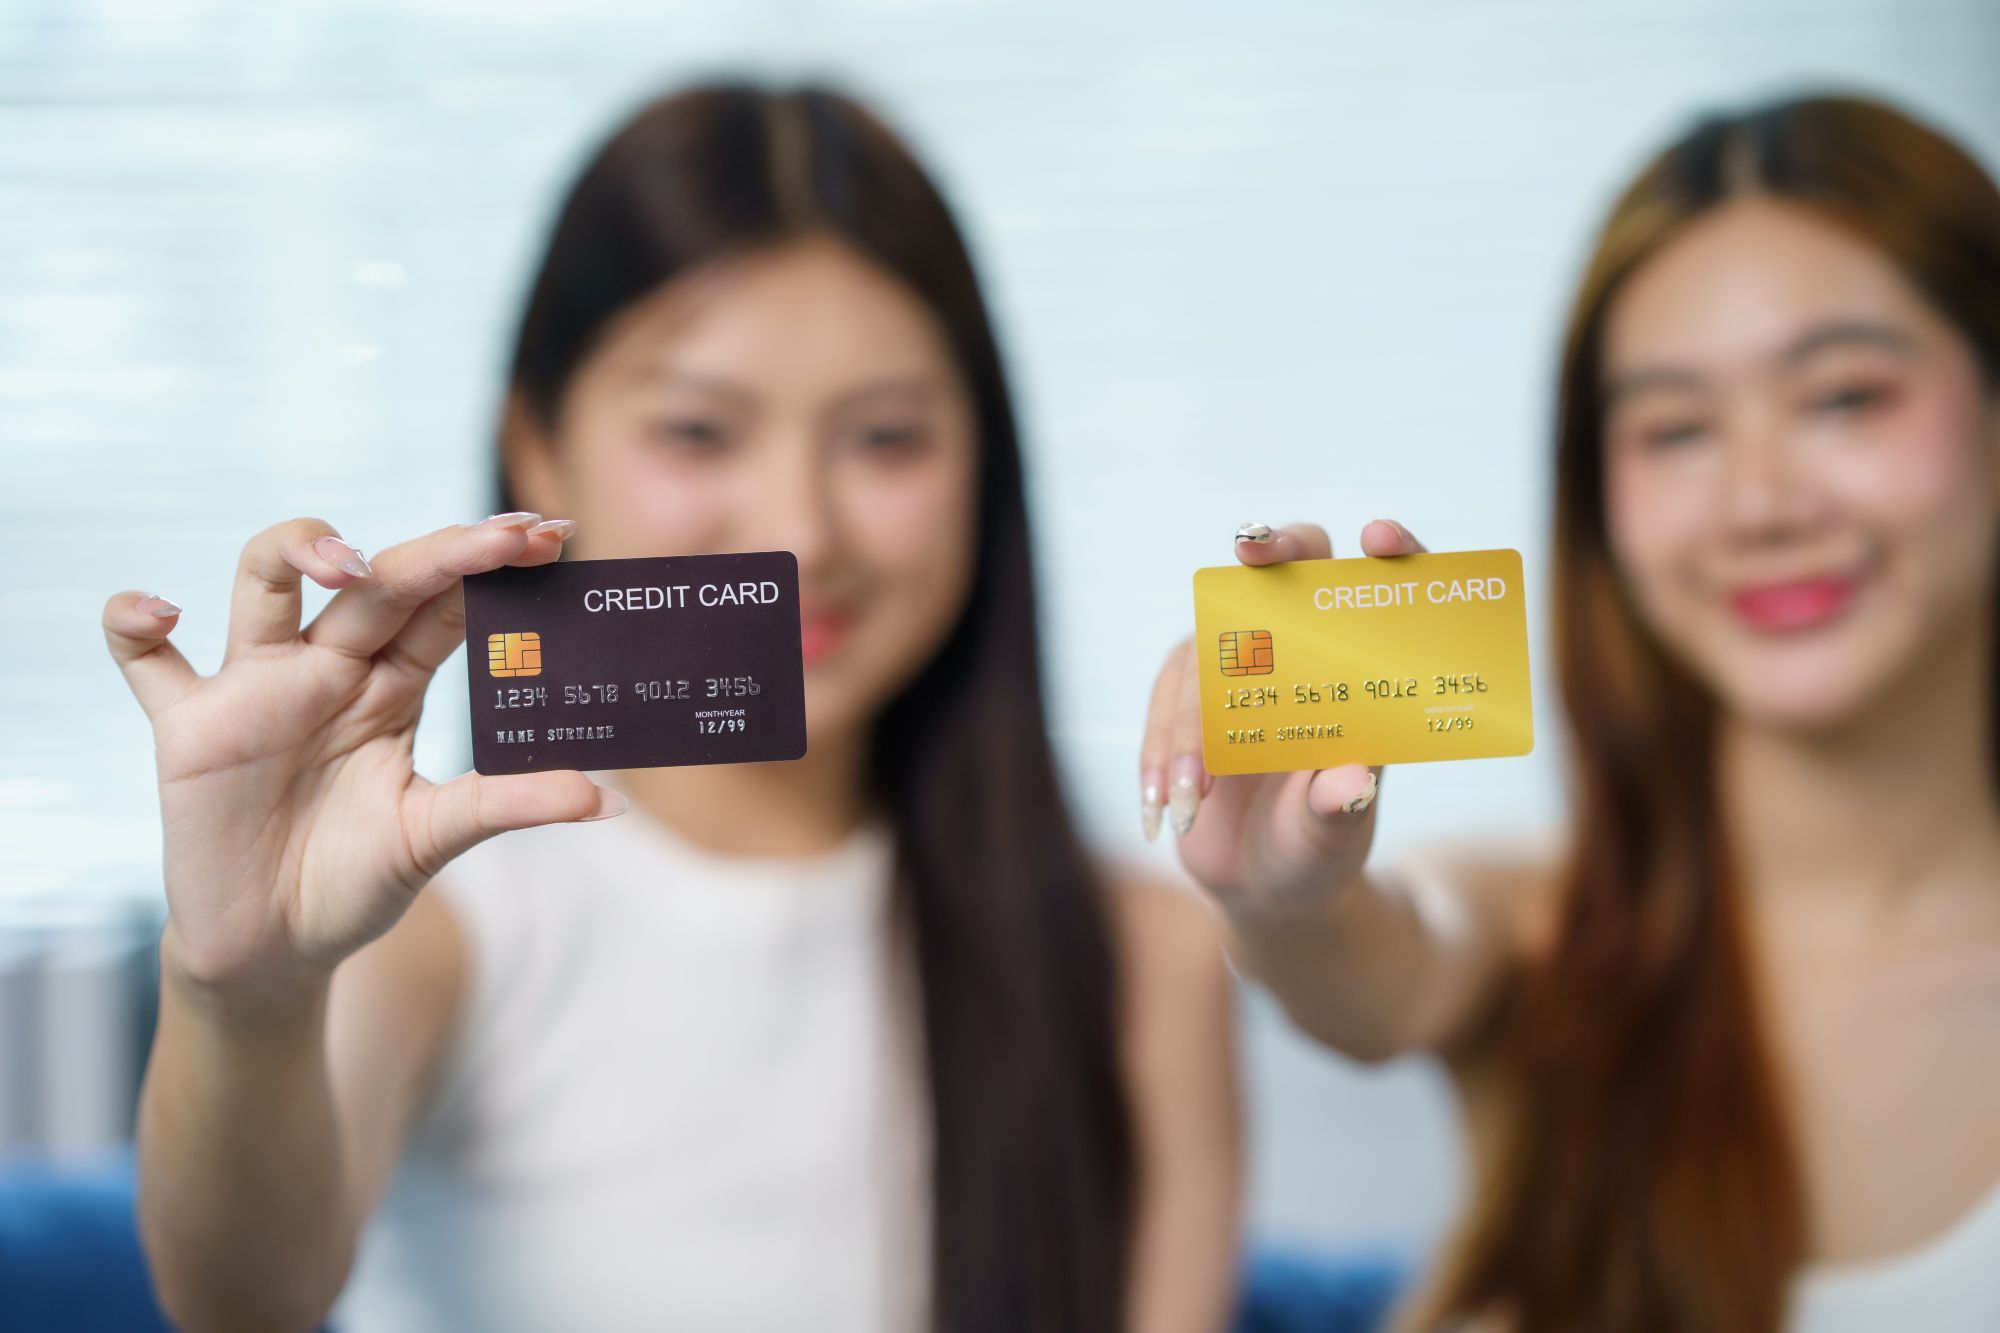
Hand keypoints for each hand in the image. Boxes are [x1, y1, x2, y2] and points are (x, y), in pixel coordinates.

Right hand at [103, 512, 621, 993]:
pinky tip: (160, 612)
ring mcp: (255, 688)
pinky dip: (134, 623)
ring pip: (264, 580)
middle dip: (438, 552)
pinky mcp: (187, 726)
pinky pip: (146, 660)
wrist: (273, 949)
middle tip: (503, 536)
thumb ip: (509, 805)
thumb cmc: (355, 882)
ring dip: (298, 550)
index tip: (550, 537)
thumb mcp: (434, 838)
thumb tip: (607, 801)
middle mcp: (326, 668)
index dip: (491, 567)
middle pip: (378, 583)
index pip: (446, 605)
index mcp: (392, 686)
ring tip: (345, 565)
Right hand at [1139, 519, 1427, 913]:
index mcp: (1363, 682)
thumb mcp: (1333, 841)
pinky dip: (1158, 750)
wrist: (1263, 887)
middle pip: (1293, 570)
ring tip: (1192, 797)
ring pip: (1209, 646)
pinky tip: (1160, 806)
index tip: (1378, 536)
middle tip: (1251, 549)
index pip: (1385, 596)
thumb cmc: (1317, 855)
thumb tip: (1349, 784)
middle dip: (1273, 549)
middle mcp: (1306, 658)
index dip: (1391, 555)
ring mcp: (1243, 667)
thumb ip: (1338, 811)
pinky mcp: (1190, 691)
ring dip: (1192, 722)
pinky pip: (1165, 697)